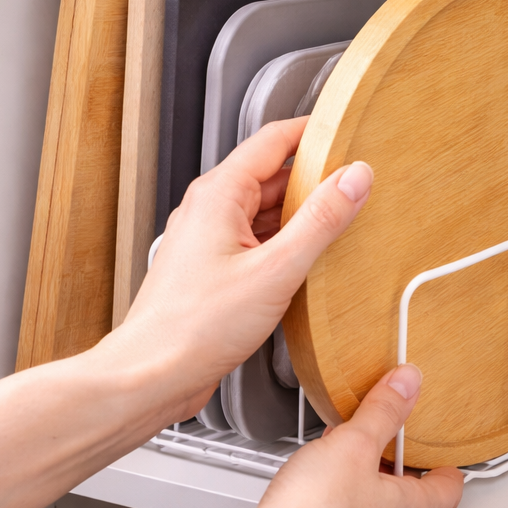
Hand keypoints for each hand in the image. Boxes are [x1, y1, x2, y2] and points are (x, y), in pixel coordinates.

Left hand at [114, 116, 374, 418]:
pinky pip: (257, 241)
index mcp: (219, 194)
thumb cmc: (194, 328)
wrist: (151, 376)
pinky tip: (309, 263)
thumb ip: (320, 221)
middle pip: (273, 175)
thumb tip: (353, 178)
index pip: (274, 140)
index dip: (315, 132)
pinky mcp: (214, 269)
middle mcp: (210, 210)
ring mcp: (210, 239)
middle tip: (356, 184)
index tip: (347, 132)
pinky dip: (286, 244)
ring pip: (265, 211)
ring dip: (302, 215)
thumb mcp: (275, 270)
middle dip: (315, 178)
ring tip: (340, 224)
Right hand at [138, 365, 463, 507]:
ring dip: (365, 482)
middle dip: (396, 465)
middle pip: (412, 497)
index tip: (434, 443)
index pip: (450, 486)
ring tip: (343, 454)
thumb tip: (408, 384)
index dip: (443, 461)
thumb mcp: (354, 444)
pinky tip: (316, 485)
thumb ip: (383, 411)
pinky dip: (340, 503)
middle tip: (383, 438)